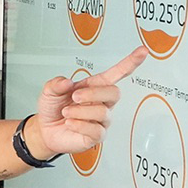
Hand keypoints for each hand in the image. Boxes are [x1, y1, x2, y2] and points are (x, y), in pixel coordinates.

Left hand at [33, 44, 147, 156]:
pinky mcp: (97, 135)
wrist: (44, 130)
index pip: (118, 73)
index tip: (143, 51)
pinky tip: (70, 123)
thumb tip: (67, 82)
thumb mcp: (50, 91)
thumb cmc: (53, 109)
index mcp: (95, 86)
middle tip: (75, 97)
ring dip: (80, 111)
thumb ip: (56, 83)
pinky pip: (96, 130)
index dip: (131, 62)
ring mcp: (101, 120)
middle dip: (93, 93)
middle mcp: (102, 103)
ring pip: (102, 112)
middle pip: (114, 93)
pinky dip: (79, 125)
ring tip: (67, 112)